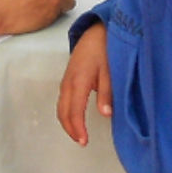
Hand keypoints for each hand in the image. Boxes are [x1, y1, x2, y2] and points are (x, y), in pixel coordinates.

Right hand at [57, 24, 111, 144]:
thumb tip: (105, 114)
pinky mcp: (67, 78)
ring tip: (79, 134)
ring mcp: (66, 80)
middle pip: (63, 111)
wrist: (97, 30)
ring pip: (61, 106)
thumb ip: (107, 92)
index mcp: (79, 80)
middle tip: (82, 141)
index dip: (77, 128)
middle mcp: (68, 82)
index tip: (83, 141)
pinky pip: (63, 100)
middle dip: (70, 128)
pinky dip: (66, 112)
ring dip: (67, 122)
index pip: (74, 110)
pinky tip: (76, 118)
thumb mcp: (111, 70)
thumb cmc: (106, 49)